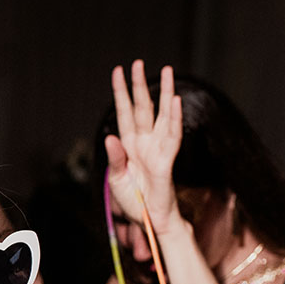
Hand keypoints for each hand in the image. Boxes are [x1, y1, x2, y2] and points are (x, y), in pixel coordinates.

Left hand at [105, 60, 183, 236]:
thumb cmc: (134, 201)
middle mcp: (144, 142)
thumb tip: (110, 137)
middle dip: (140, 85)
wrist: (150, 221)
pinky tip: (174, 100)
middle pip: (143, 108)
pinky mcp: (167, 161)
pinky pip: (172, 136)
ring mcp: (157, 149)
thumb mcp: (117, 180)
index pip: (124, 113)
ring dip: (164, 93)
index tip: (117, 71)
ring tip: (166, 70)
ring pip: (162, 115)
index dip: (121, 93)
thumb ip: (115, 159)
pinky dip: (174, 118)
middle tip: (139, 62)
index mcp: (129, 145)